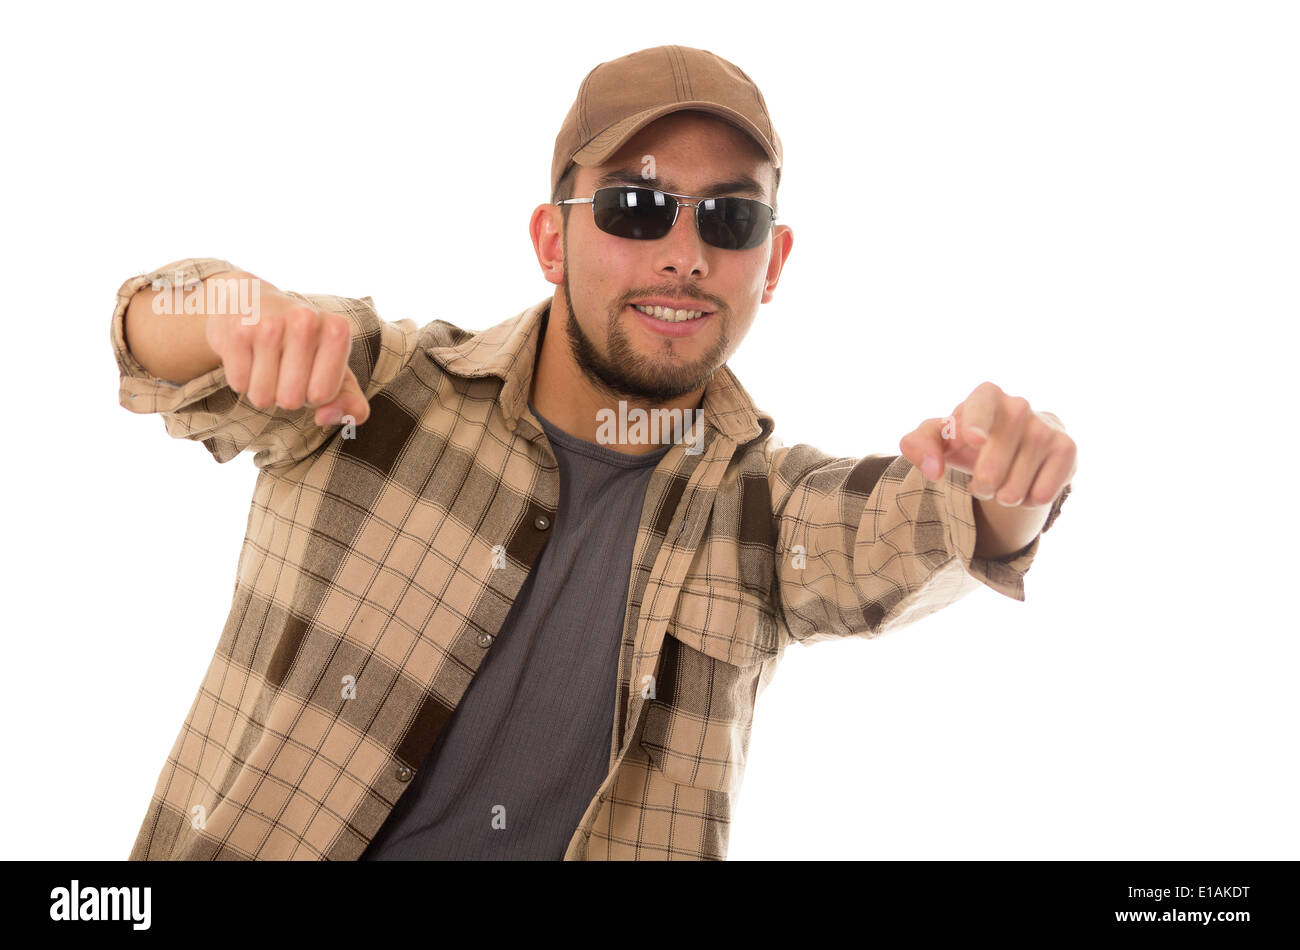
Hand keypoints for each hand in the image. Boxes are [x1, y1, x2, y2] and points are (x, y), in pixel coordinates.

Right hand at [204, 282, 370, 427]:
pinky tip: (248, 355)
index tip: (311, 373)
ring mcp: (269, 323)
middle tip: (285, 368)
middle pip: (291, 400)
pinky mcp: (237, 329)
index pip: (323, 395)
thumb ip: (352, 405)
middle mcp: (306, 320)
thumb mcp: (337, 372)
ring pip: (262, 397)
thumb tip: (324, 418)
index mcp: (337, 330)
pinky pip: (239, 384)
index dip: (314, 395)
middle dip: (286, 395)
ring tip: (267, 361)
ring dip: (263, 390)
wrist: (251, 302)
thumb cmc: (303, 346)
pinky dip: (242, 379)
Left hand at [898, 381, 1075, 508]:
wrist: (1013, 447)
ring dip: (1005, 494)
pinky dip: (1028, 500)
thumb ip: (918, 445)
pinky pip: (1044, 490)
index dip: (977, 420)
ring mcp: (1046, 426)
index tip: (973, 440)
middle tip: (980, 486)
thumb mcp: (939, 439)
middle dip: (984, 481)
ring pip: (1020, 478)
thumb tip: (933, 470)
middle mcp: (1019, 405)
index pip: (982, 403)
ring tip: (1002, 487)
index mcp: (985, 396)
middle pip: (998, 454)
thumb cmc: (968, 440)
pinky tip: (1026, 488)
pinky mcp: (1067, 448)